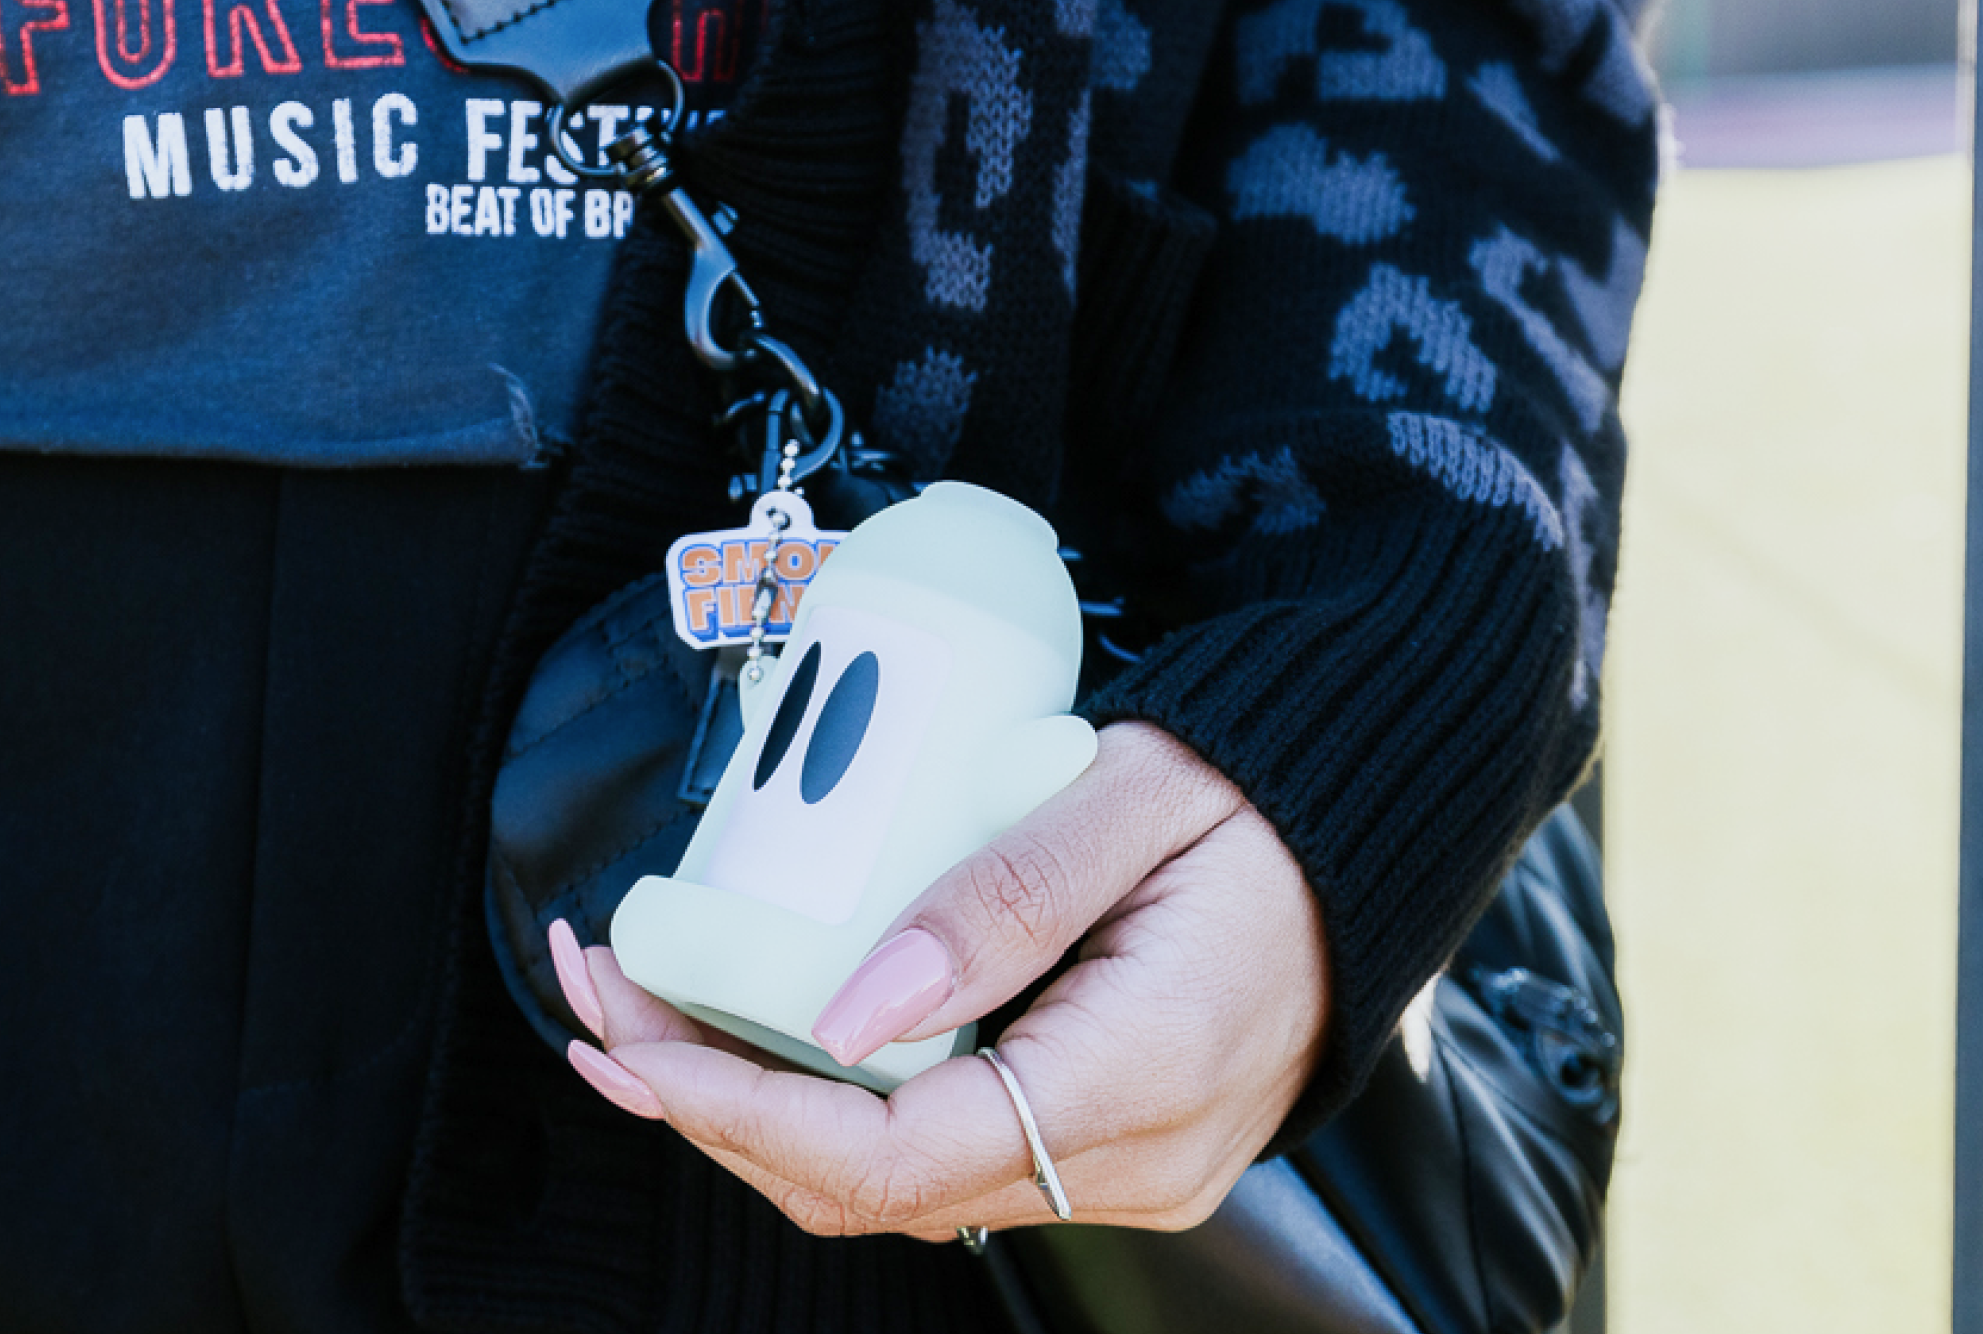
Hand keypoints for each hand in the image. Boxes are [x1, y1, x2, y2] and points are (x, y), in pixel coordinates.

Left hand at [547, 720, 1330, 1237]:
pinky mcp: (1110, 1144)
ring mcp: (1127, 1168)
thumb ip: (1000, 898)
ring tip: (649, 1010)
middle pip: (870, 1190)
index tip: (631, 1041)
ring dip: (758, 1108)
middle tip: (601, 1003)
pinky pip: (944, 1152)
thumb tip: (846, 1013)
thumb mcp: (1135, 794)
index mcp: (1142, 1071)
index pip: (893, 1157)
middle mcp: (1134, 1159)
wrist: (1381, 829)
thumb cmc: (1271, 791)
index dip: (737, 1113)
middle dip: (710, 1107)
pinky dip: (835, 1103)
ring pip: (896, 1184)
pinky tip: (766, 1030)